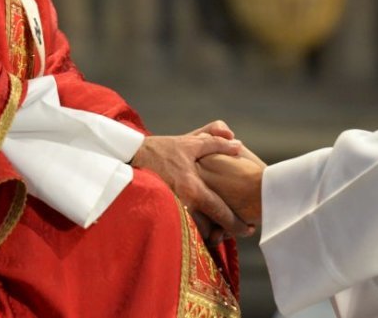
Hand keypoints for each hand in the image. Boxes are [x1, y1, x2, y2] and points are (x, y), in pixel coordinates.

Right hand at [130, 121, 252, 237]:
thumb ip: (216, 143)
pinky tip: (197, 228)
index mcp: (193, 189)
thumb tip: (238, 144)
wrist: (129, 158)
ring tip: (217, 231)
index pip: (221, 213)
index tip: (248, 230)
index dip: (236, 224)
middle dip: (222, 233)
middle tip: (234, 232)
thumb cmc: (161, 150)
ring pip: (194, 232)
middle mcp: (183, 205)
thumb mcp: (189, 143)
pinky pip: (181, 229)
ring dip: (206, 233)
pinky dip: (191, 231)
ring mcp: (171, 213)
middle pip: (209, 229)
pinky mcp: (161, 216)